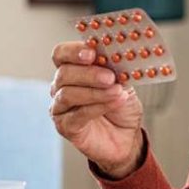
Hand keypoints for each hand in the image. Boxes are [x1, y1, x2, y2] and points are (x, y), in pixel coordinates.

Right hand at [50, 41, 144, 178]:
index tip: (92, 53)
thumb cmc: (121, 106)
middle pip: (64, 73)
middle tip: (110, 77)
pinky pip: (77, 115)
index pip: (61, 54)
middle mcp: (61, 87)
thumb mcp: (123, 82)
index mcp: (73, 69)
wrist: (127, 136)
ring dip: (95, 92)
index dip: (73, 51)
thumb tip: (117, 56)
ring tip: (117, 91)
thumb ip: (116, 69)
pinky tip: (115, 102)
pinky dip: (98, 107)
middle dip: (88, 73)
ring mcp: (60, 107)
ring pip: (67, 94)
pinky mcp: (65, 127)